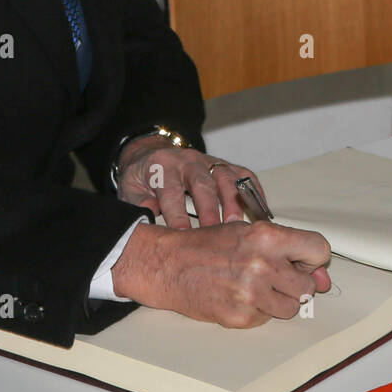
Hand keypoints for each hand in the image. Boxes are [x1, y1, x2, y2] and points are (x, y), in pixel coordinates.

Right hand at [111, 219, 332, 327]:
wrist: (169, 264)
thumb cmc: (207, 245)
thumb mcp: (247, 232)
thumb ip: (286, 250)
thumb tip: (321, 278)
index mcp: (267, 236)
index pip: (319, 249)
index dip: (314, 259)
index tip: (305, 262)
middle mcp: (262, 264)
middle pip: (308, 285)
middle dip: (296, 283)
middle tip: (274, 275)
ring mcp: (252, 293)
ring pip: (292, 307)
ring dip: (279, 299)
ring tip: (255, 285)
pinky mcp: (241, 316)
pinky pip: (268, 318)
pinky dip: (259, 310)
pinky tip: (239, 295)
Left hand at [114, 136, 266, 227]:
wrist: (152, 156)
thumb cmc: (144, 178)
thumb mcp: (130, 189)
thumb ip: (137, 204)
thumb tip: (146, 220)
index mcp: (162, 167)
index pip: (171, 192)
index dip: (177, 214)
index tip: (182, 236)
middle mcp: (188, 161)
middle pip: (202, 184)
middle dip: (210, 211)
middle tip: (216, 235)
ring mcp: (209, 161)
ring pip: (226, 178)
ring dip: (234, 203)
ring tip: (238, 227)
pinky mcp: (225, 165)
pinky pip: (244, 176)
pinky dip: (254, 193)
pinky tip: (261, 213)